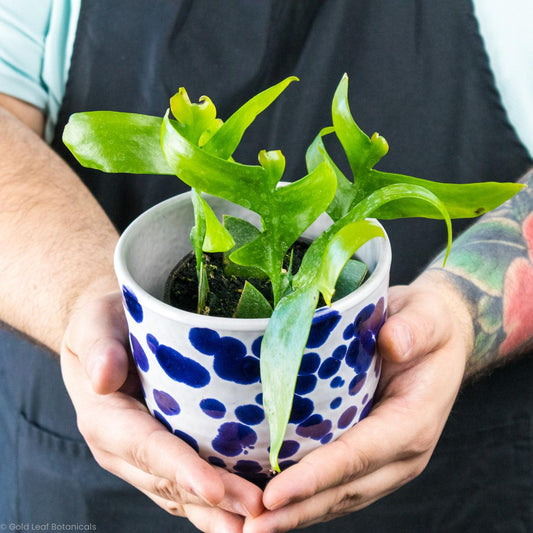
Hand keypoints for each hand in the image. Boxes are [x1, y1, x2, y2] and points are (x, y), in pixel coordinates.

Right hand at [60, 288, 263, 531]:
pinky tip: (244, 507)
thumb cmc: (104, 323)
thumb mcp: (94, 323)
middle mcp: (122, 448)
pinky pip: (186, 484)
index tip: (214, 489)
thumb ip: (98, 347)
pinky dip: (214, 500)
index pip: (147, 448)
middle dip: (215, 497)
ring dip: (219, 510)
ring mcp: (142, 456)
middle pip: (170, 481)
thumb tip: (104, 377)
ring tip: (258, 522)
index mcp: (105, 419)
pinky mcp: (162, 452)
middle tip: (257, 510)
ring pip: (180, 493)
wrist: (108, 332)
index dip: (181, 469)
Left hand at [243, 273, 472, 531]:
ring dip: (297, 513)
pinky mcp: (371, 455)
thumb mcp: (428, 317)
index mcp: (413, 421)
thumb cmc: (429, 325)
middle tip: (250, 526)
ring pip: (339, 496)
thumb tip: (393, 342)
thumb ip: (415, 330)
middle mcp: (402, 452)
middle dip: (297, 509)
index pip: (359, 454)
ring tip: (252, 526)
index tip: (274, 494)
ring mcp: (387, 460)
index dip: (316, 477)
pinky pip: (338, 484)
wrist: (437, 336)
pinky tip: (274, 505)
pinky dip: (307, 498)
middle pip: (345, 489)